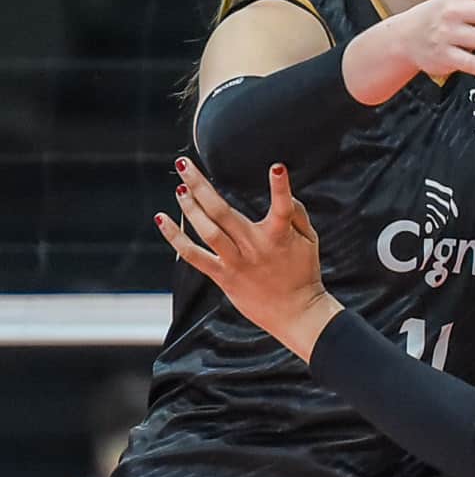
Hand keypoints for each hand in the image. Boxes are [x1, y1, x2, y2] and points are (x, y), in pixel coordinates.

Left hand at [154, 160, 341, 359]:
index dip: (281, 188)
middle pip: (222, 212)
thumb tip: (285, 193)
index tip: (275, 167)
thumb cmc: (304, 273)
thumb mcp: (310, 241)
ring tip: (179, 189)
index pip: (283, 208)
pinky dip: (175, 237)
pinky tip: (162, 219)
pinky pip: (193, 255)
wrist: (295, 312)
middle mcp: (255, 246)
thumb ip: (298, 214)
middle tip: (183, 164)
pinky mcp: (223, 276)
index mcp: (280, 236)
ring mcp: (236, 261)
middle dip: (200, 185)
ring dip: (189, 207)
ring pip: (206, 230)